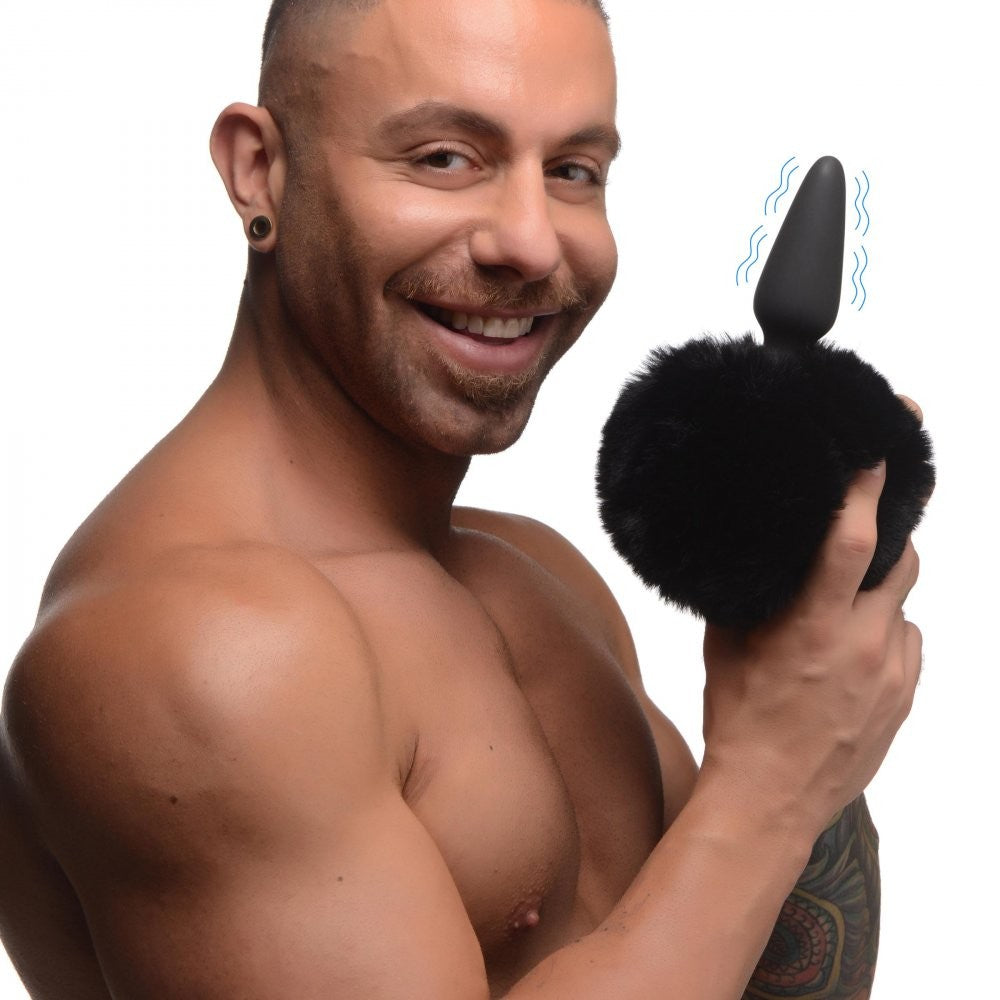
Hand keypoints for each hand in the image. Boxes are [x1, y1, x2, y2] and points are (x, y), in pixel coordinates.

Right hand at [701, 458, 921, 839]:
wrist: (771, 797)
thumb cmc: (740, 720)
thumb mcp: (726, 649)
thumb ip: (751, 598)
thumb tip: (757, 558)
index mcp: (811, 627)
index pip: (852, 544)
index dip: (866, 495)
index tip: (876, 460)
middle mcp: (861, 645)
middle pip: (902, 562)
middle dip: (887, 540)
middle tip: (859, 542)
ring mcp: (891, 674)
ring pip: (904, 606)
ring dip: (879, 598)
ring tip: (842, 617)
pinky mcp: (906, 698)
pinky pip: (909, 645)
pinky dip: (886, 637)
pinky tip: (854, 655)